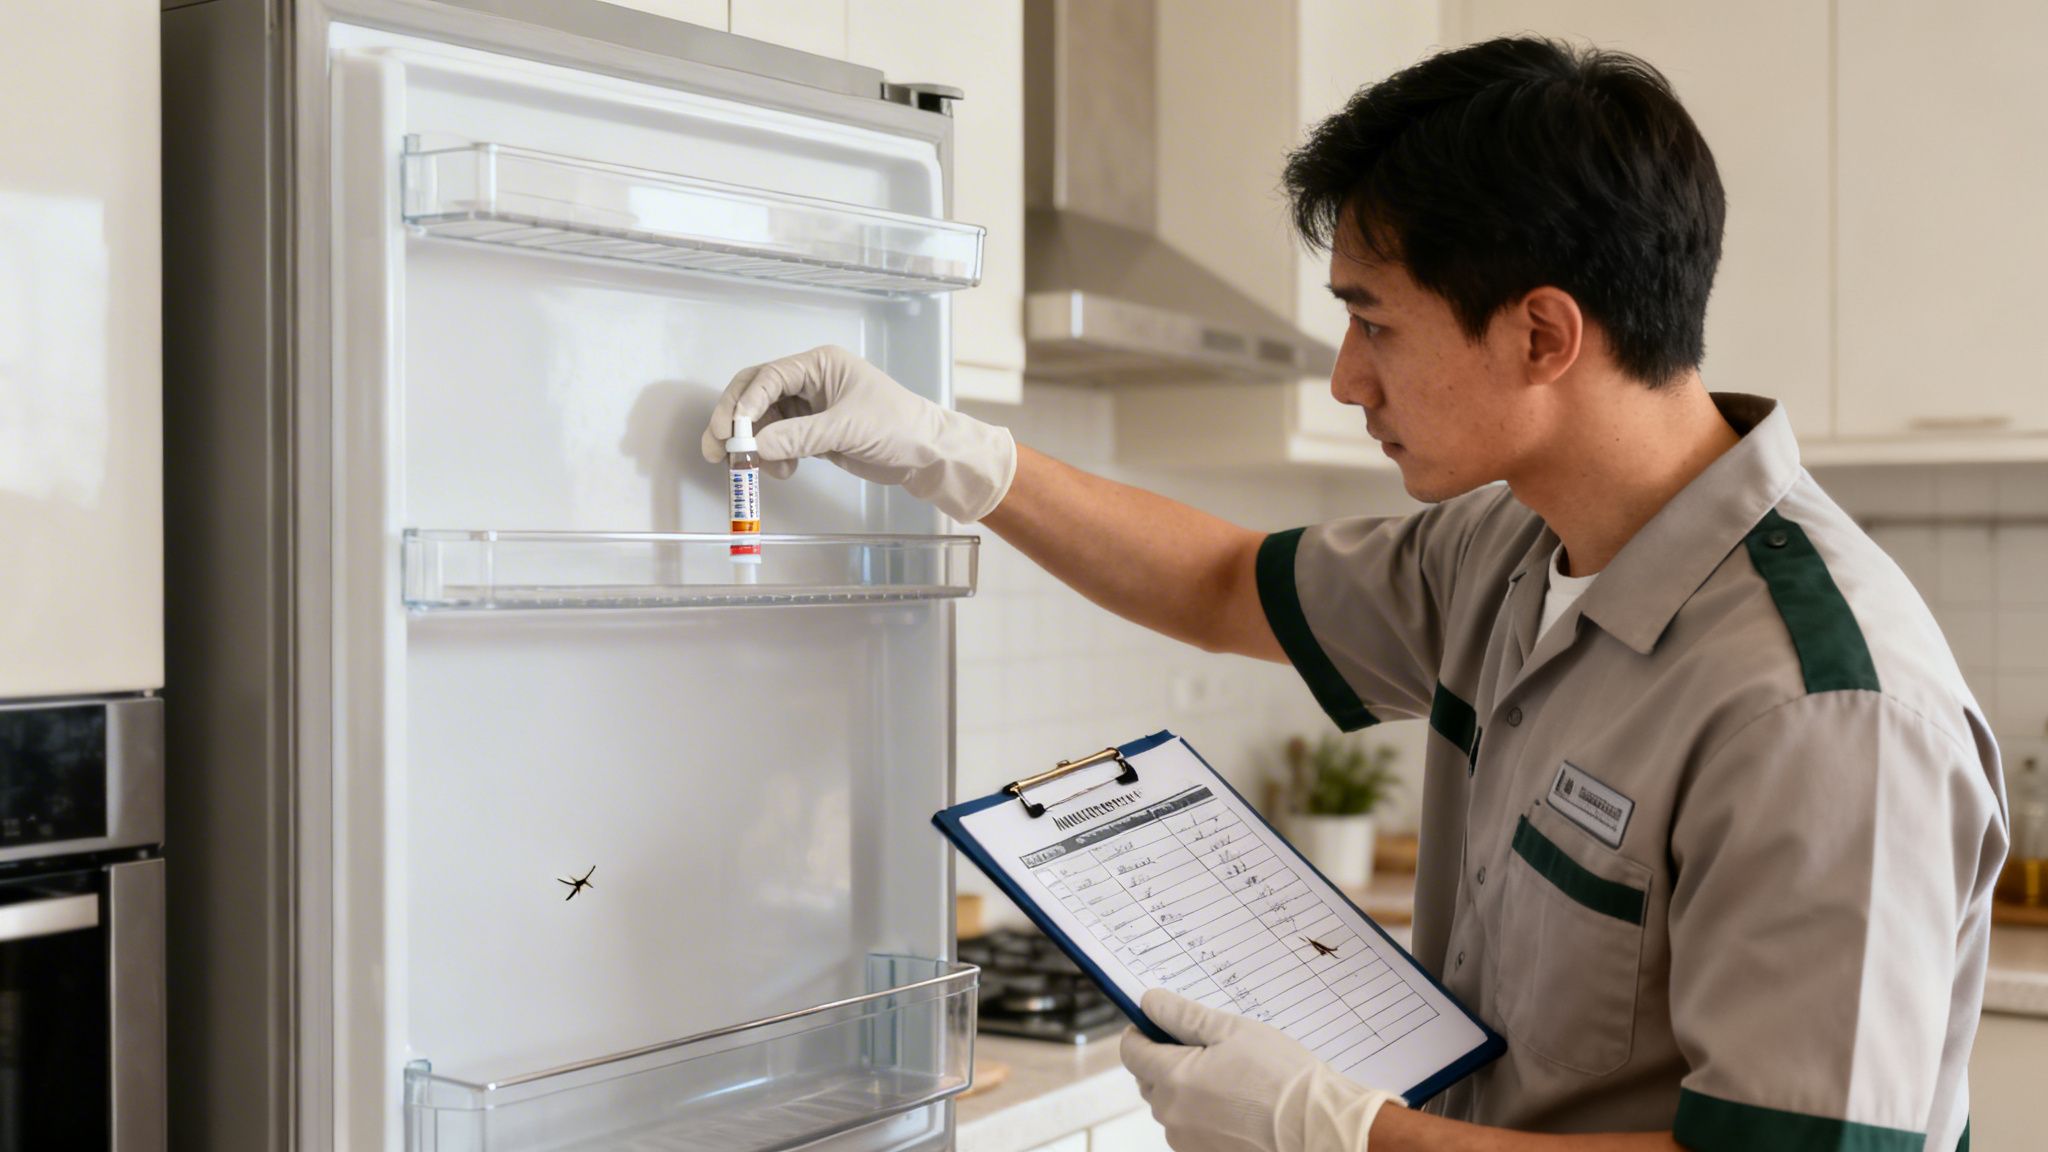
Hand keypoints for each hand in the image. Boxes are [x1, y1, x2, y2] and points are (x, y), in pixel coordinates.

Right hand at [699, 345, 1016, 522]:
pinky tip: (784, 472)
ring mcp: (809, 407)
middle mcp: (809, 381)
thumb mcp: (847, 428)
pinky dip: (774, 456)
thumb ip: (799, 437)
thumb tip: (756, 447)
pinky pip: (779, 441)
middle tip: (716, 450)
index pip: (768, 377)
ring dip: (755, 445)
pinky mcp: (812, 432)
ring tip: (759, 470)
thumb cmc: (897, 427)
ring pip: (764, 421)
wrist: (926, 454)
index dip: (744, 403)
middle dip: (734, 422)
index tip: (730, 432)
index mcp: (819, 365)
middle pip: (755, 395)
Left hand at [1120, 990, 1403, 1151]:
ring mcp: (1188, 1141)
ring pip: (1171, 1105)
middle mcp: (1172, 1115)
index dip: (1141, 1031)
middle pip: (1148, 1079)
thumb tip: (1150, 1002)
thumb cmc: (1282, 1077)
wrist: (1318, 1127)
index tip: (1156, 1021)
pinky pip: (1191, 1127)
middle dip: (1165, 1058)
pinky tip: (1235, 1102)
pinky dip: (1202, 1113)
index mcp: (1173, 1079)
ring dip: (1185, 1088)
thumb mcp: (1232, 1030)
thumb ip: (1183, 1015)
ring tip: (1228, 1076)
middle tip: (1203, 1046)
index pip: (1131, 1051)